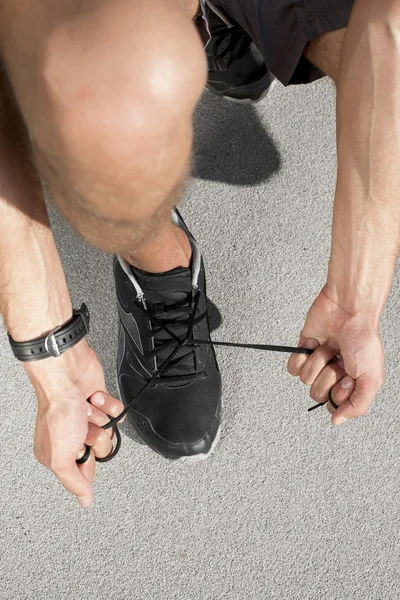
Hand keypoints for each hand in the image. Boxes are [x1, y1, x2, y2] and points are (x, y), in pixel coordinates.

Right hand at [26, 339, 123, 506]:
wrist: (68, 375)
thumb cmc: (59, 409)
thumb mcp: (60, 456)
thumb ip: (72, 481)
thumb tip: (84, 500)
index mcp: (58, 452)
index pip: (87, 470)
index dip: (89, 460)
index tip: (81, 449)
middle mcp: (73, 436)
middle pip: (102, 450)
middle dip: (96, 437)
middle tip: (83, 427)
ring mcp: (89, 418)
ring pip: (111, 430)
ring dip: (101, 418)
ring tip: (86, 410)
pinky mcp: (101, 403)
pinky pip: (118, 412)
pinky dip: (109, 404)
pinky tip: (95, 399)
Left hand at [287, 285, 383, 423]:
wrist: (348, 310)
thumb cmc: (363, 338)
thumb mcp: (372, 379)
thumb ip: (357, 406)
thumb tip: (338, 420)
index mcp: (351, 382)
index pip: (334, 403)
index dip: (338, 393)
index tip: (348, 378)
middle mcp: (334, 373)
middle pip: (316, 394)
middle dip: (327, 376)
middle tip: (339, 361)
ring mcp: (318, 361)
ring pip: (305, 379)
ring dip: (318, 362)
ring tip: (331, 348)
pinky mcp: (303, 349)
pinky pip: (292, 367)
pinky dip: (302, 356)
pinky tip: (315, 346)